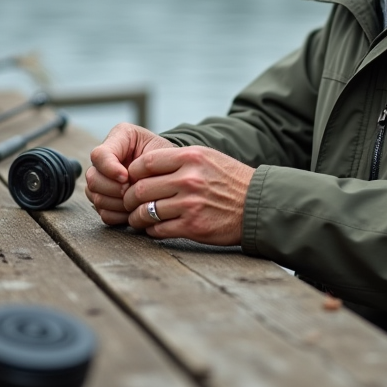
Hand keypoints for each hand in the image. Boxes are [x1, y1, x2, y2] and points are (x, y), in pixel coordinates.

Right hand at [86, 124, 176, 225]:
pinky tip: (133, 210)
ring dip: (118, 203)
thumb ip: (146, 161)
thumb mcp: (161, 149)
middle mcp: (103, 160)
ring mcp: (101, 180)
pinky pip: (104, 213)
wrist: (170, 169)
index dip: (110, 169)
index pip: (99, 155)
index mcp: (117, 138)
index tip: (126, 177)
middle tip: (132, 190)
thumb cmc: (166, 156)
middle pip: (93, 178)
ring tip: (136, 200)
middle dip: (114, 189)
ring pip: (96, 197)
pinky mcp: (104, 199)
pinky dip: (119, 215)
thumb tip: (130, 182)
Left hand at [122, 146, 253, 245]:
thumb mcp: (208, 158)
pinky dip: (151, 229)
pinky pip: (158, 229)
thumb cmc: (231, 181)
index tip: (132, 180)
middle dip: (129, 198)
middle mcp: (189, 179)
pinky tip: (154, 227)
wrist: (257, 205)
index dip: (132, 173)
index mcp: (191, 157)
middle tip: (130, 202)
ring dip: (137, 216)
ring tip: (138, 217)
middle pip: (140, 188)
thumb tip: (145, 166)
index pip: (145, 162)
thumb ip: (179, 159)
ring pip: (145, 211)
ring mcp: (190, 204)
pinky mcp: (192, 226)